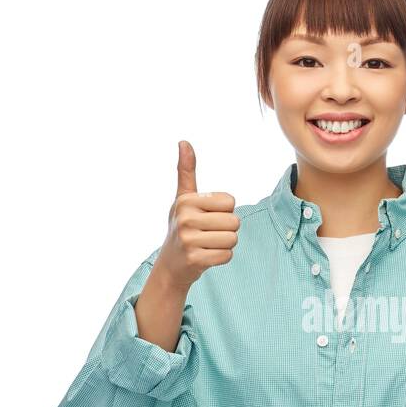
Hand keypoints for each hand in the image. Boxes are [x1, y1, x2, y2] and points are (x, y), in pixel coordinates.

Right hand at [153, 141, 240, 290]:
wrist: (171, 264)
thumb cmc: (182, 226)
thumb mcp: (183, 198)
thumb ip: (186, 171)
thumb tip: (184, 142)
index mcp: (186, 200)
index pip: (230, 202)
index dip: (224, 211)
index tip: (207, 217)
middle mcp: (185, 218)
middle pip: (234, 221)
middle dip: (226, 230)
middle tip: (208, 234)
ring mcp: (188, 240)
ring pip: (233, 239)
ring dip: (224, 244)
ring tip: (207, 244)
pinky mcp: (195, 259)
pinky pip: (227, 255)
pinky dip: (221, 257)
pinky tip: (206, 256)